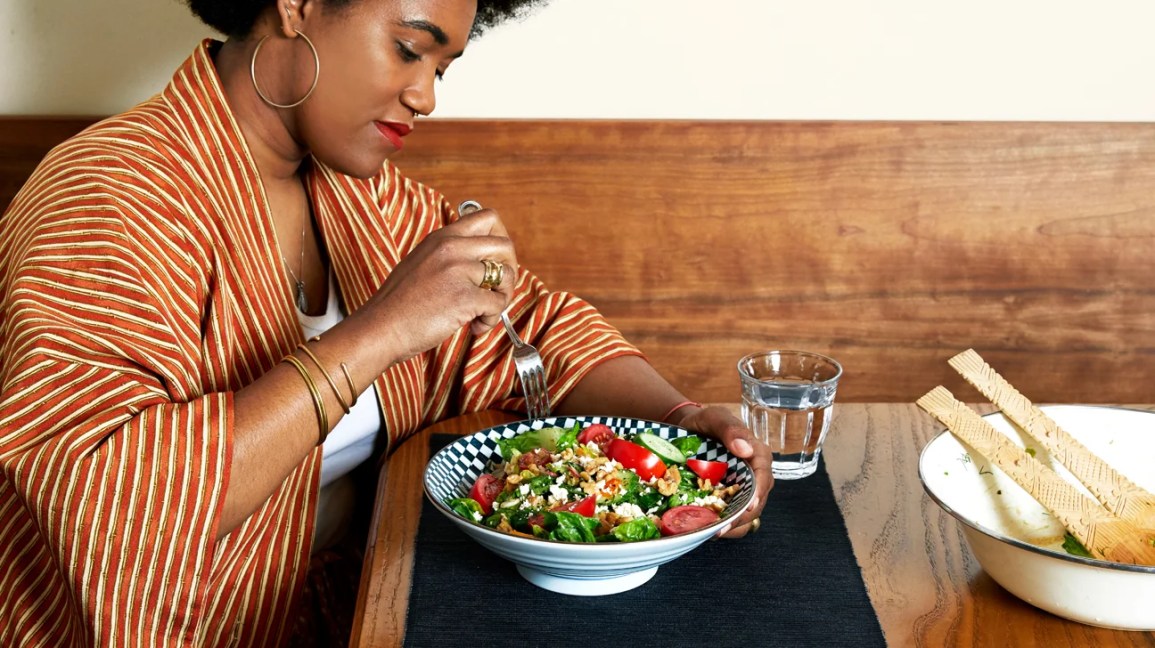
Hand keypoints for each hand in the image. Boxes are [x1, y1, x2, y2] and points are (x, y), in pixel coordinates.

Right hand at [357, 206, 518, 360]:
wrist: (380, 328)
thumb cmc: (400, 304)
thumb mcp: (422, 263)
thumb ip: (450, 256)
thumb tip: (483, 264)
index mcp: (441, 237)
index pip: (487, 218)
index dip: (500, 239)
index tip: (494, 261)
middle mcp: (451, 248)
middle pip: (505, 244)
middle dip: (510, 269)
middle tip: (497, 289)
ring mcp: (458, 271)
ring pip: (507, 275)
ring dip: (503, 297)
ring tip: (484, 312)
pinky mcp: (464, 297)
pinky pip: (498, 304)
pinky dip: (491, 320)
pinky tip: (474, 326)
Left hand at [675, 405, 772, 537]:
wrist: (687, 431)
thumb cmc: (705, 422)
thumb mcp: (716, 417)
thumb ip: (730, 429)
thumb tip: (744, 448)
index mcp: (757, 454)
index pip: (764, 476)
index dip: (758, 494)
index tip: (748, 507)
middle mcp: (754, 475)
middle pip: (757, 502)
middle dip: (742, 518)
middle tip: (721, 529)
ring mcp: (742, 490)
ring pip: (747, 515)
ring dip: (732, 527)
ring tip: (712, 533)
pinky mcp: (729, 499)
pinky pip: (732, 518)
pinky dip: (723, 526)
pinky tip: (707, 529)